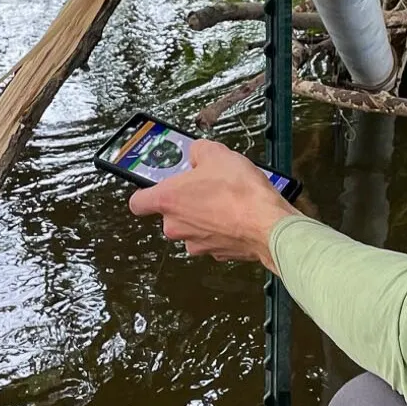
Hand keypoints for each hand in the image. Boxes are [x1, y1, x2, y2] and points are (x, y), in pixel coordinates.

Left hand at [128, 139, 299, 269]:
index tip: (155, 188)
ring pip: (193, 228)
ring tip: (227, 201)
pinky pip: (214, 238)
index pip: (138, 203)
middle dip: (186, 202)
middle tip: (206, 187)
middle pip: (170, 214)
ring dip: (205, 216)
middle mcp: (176, 226)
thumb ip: (198, 151)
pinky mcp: (217, 254)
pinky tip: (238, 215)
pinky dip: (223, 229)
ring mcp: (196, 244)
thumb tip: (197, 153)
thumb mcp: (217, 153)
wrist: (268, 224)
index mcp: (168, 200)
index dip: (146, 194)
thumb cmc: (239, 192)